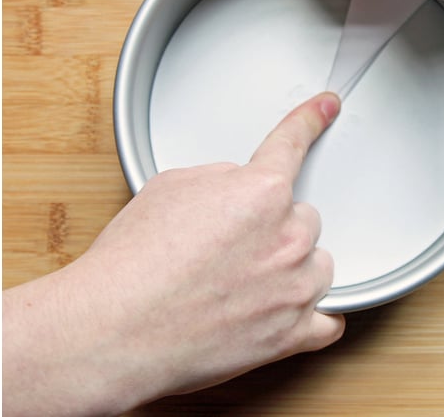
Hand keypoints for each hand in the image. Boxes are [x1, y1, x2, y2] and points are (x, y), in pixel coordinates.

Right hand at [3, 92, 344, 415]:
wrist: (116, 328)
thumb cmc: (133, 265)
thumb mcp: (169, 188)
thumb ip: (220, 179)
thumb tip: (236, 188)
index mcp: (261, 193)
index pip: (292, 145)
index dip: (310, 120)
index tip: (325, 108)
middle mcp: (286, 238)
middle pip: (303, 218)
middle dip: (274, 227)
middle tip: (231, 247)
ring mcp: (293, 289)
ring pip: (317, 266)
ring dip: (291, 270)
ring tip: (242, 284)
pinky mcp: (290, 334)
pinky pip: (328, 323)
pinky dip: (310, 316)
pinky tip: (288, 313)